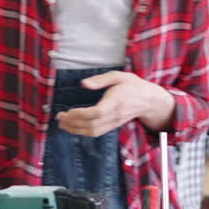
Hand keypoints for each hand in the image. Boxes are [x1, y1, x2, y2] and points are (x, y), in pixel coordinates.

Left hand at [56, 71, 175, 136]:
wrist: (149, 100)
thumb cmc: (133, 85)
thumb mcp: (119, 76)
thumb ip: (100, 79)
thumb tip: (83, 84)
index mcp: (116, 101)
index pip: (97, 113)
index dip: (81, 114)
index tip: (68, 111)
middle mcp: (115, 115)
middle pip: (92, 125)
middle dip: (73, 123)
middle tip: (59, 117)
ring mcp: (114, 122)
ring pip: (93, 131)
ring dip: (76, 129)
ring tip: (63, 124)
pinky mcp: (113, 126)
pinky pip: (96, 132)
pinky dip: (83, 131)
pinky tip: (74, 126)